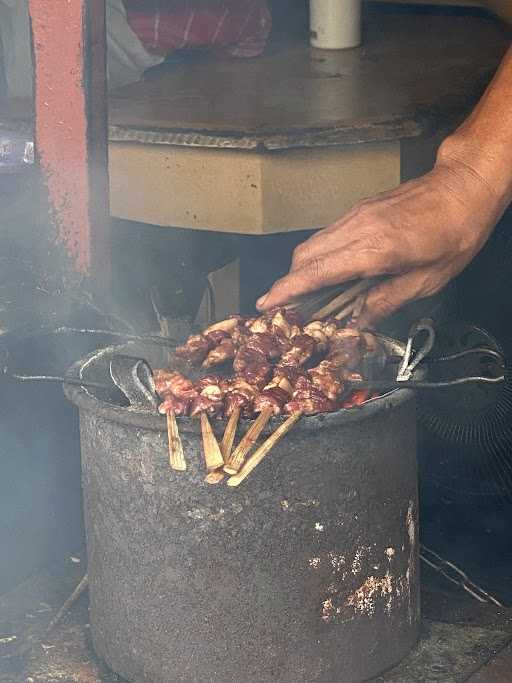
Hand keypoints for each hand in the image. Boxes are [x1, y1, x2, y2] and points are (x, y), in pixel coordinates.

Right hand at [256, 153, 506, 326]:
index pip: (317, 271)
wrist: (465, 186)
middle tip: (288, 308)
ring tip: (307, 294)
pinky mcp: (360, 209)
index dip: (287, 290)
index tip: (267, 304)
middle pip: (304, 256)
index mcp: (375, 249)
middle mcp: (358, 228)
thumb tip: (358, 322)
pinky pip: (328, 235)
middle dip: (289, 283)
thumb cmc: (456, 232)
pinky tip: (330, 272)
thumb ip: (387, 301)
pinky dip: (319, 256)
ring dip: (303, 270)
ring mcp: (356, 214)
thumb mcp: (428, 280)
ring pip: (313, 244)